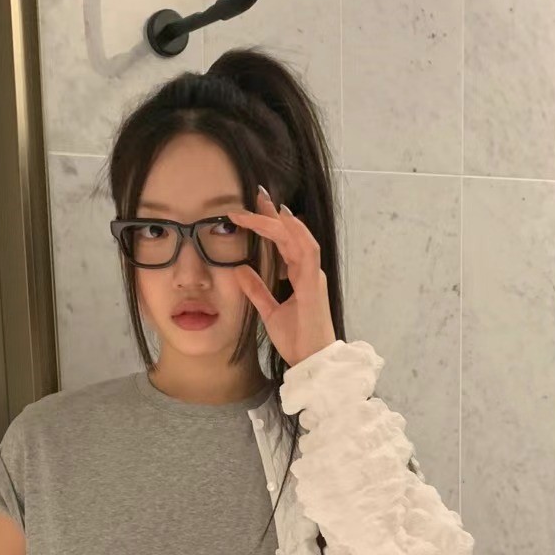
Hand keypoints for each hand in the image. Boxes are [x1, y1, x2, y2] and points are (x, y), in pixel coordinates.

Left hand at [226, 190, 336, 368]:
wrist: (312, 361)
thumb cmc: (296, 339)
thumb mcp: (270, 311)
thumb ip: (257, 290)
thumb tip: (240, 269)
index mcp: (299, 277)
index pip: (283, 242)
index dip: (269, 224)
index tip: (250, 210)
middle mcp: (307, 272)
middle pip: (291, 234)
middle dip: (273, 213)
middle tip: (256, 193)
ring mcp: (312, 276)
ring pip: (298, 237)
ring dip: (280, 220)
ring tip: (263, 203)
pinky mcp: (313, 284)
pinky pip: (307, 252)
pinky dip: (296, 233)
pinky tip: (284, 220)